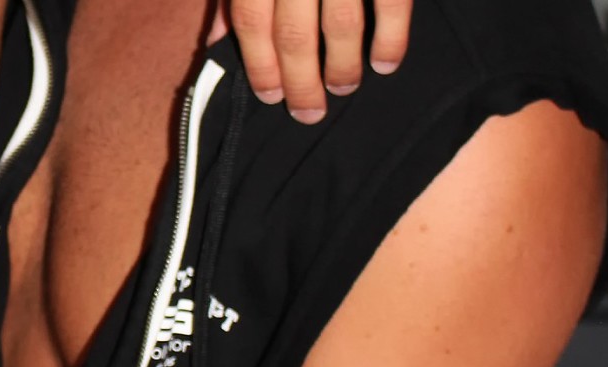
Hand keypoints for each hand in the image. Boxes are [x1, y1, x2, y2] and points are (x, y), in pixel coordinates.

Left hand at [227, 0, 412, 122]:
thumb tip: (216, 42)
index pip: (251, 22)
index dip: (259, 64)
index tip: (270, 97)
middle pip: (294, 35)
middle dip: (300, 81)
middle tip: (308, 113)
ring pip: (341, 26)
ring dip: (342, 65)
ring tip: (343, 88)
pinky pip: (391, 6)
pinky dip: (389, 40)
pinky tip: (385, 65)